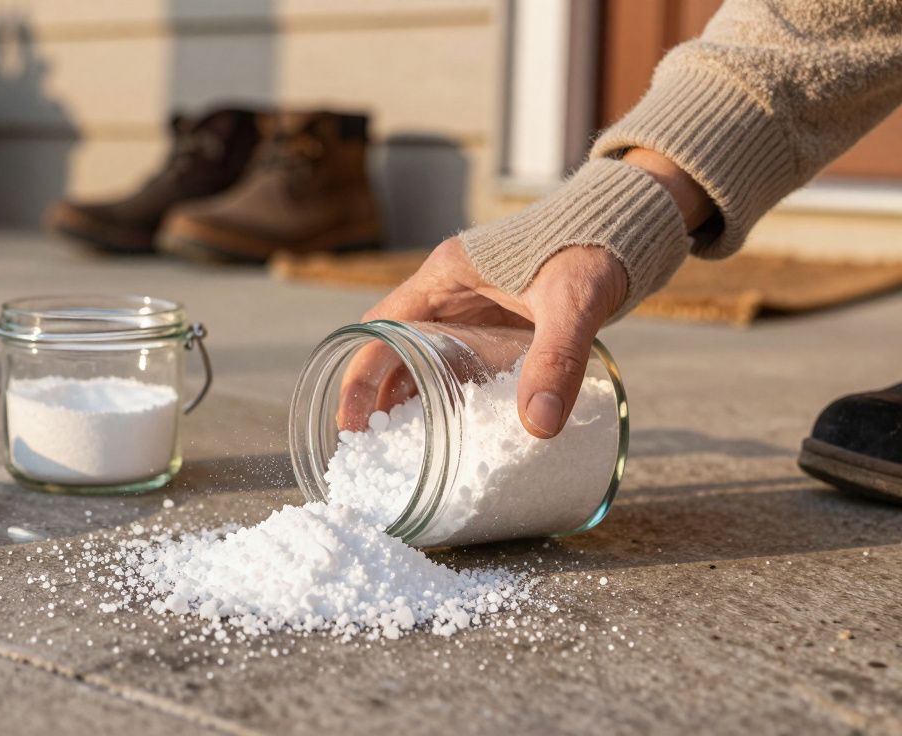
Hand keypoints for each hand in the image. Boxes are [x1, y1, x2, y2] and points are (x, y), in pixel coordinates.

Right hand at [338, 239, 627, 438]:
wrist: (630, 218)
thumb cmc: (595, 246)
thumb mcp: (574, 303)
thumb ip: (558, 360)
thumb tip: (540, 426)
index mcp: (445, 276)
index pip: (380, 328)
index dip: (360, 376)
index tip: (354, 422)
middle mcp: (448, 291)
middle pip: (391, 348)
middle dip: (377, 396)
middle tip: (373, 445)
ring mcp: (471, 307)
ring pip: (421, 356)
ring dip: (409, 397)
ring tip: (405, 447)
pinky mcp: (496, 321)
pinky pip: (456, 361)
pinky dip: (446, 392)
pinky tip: (452, 426)